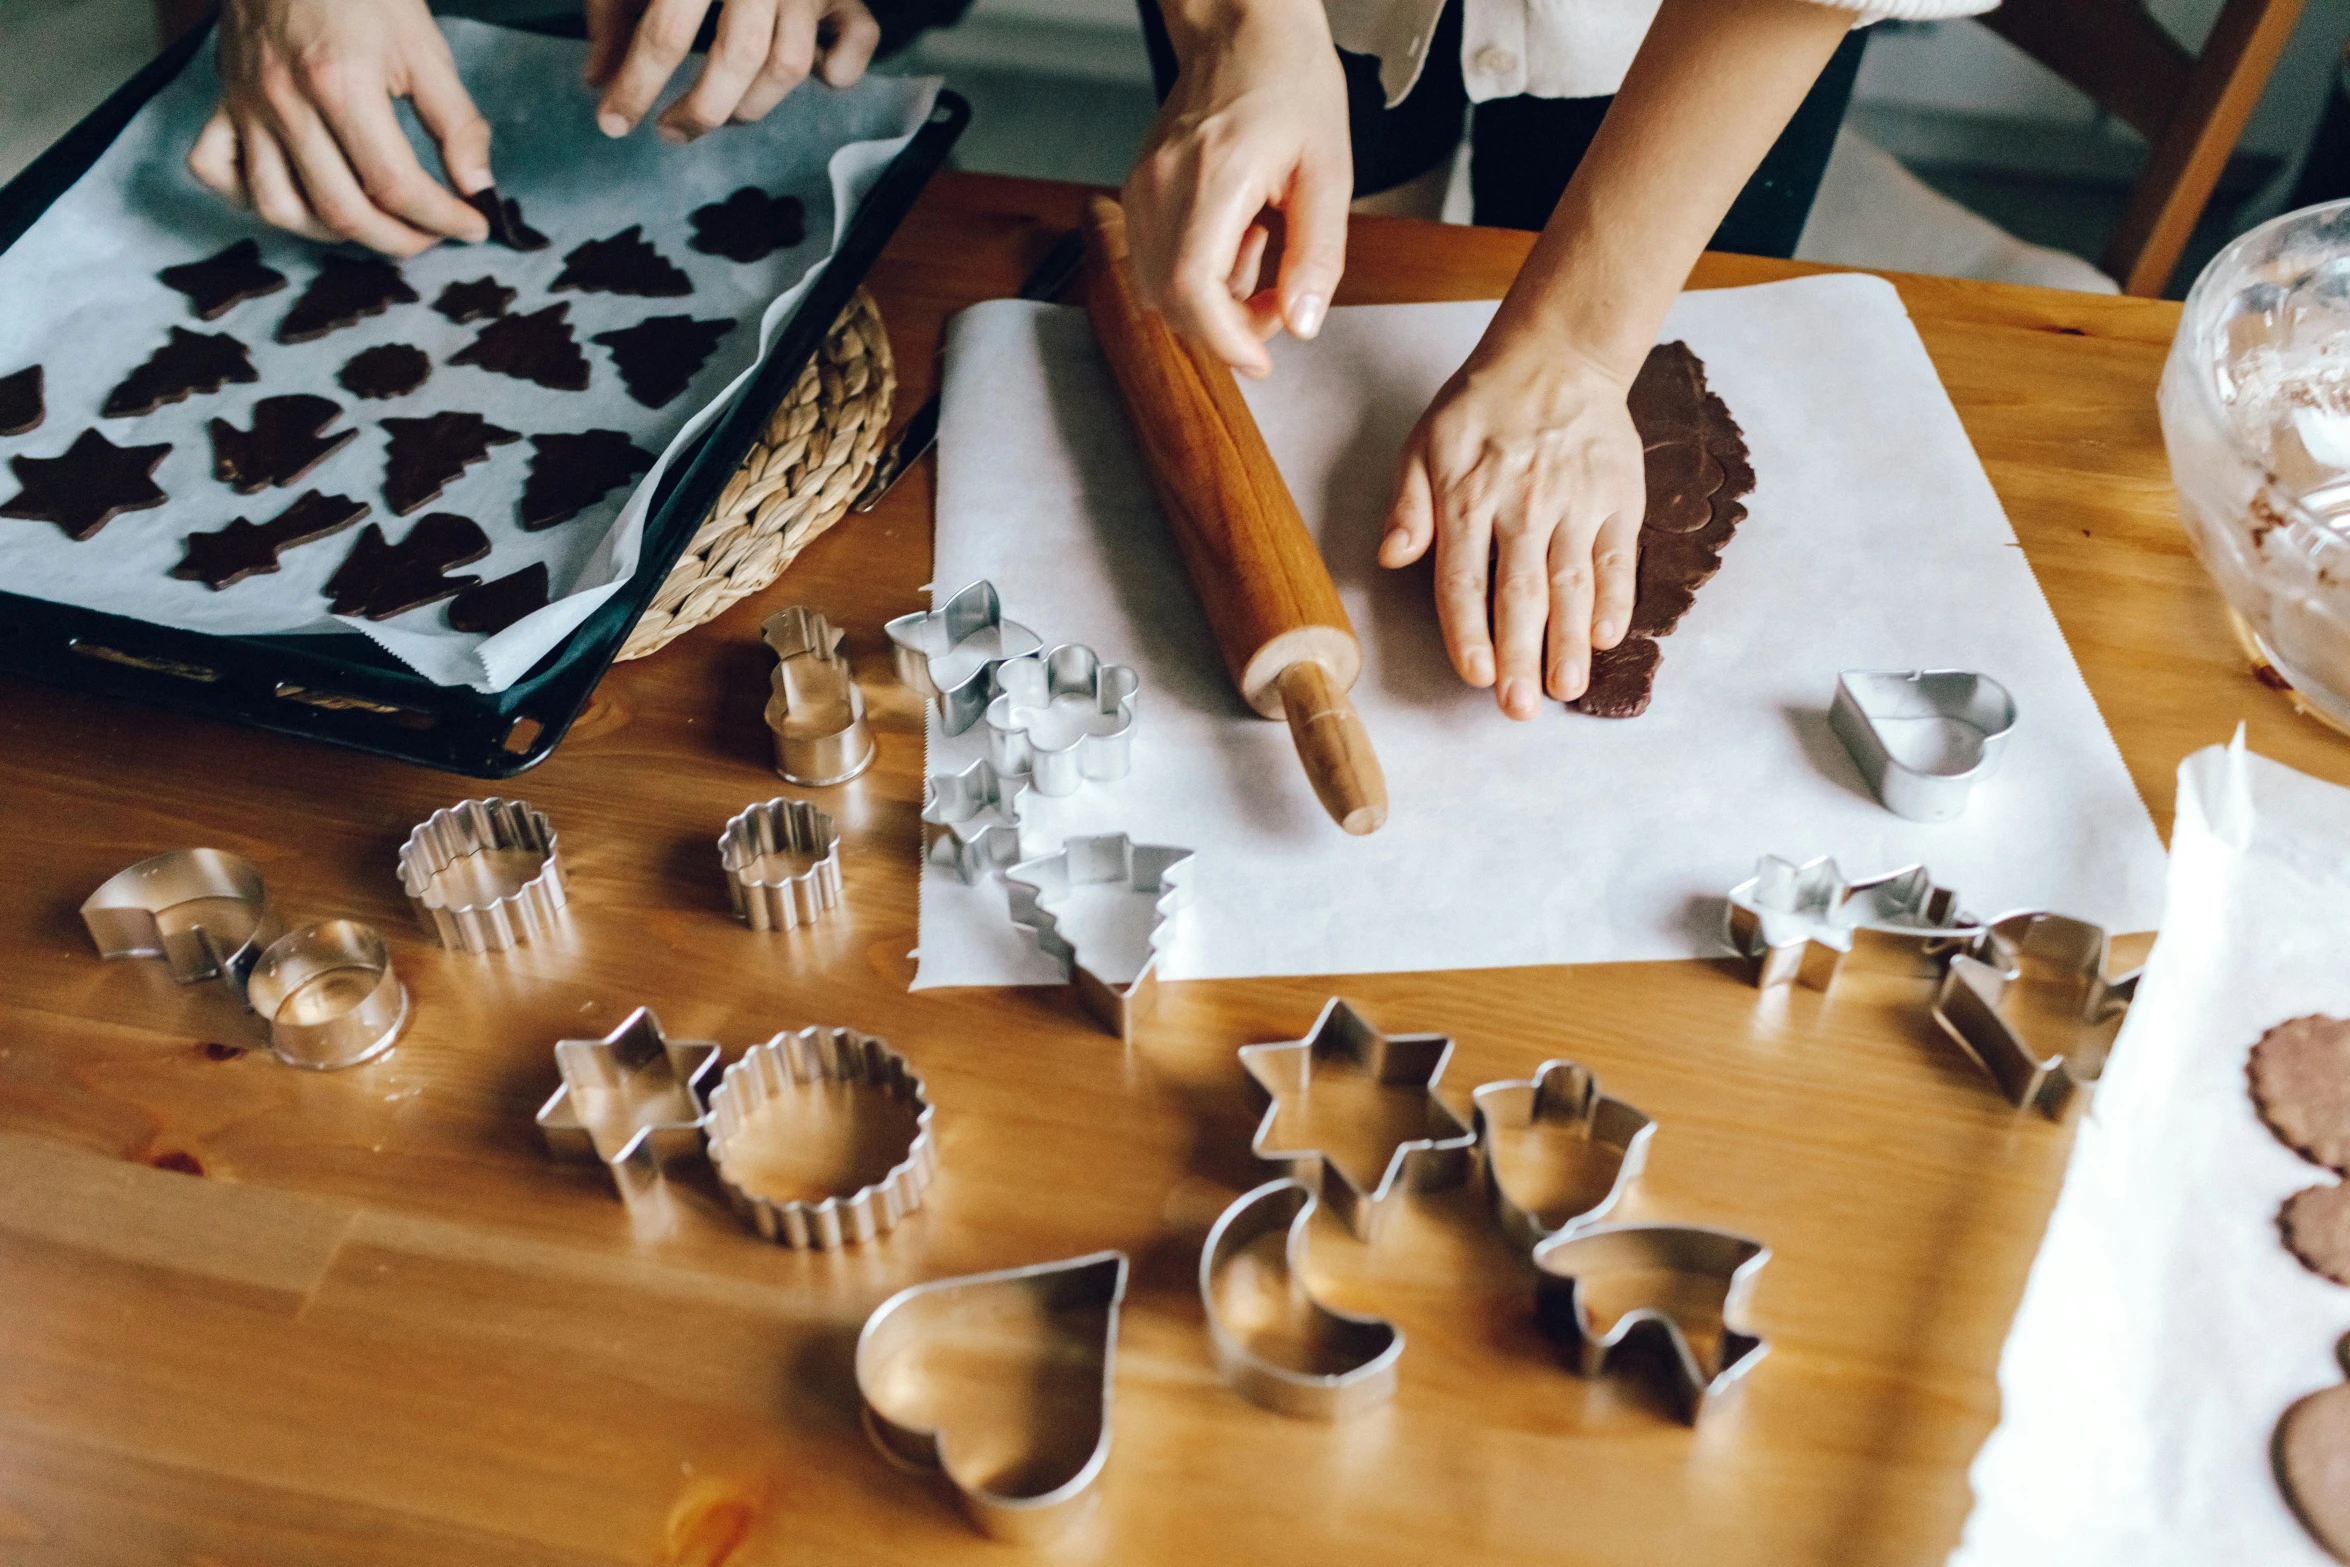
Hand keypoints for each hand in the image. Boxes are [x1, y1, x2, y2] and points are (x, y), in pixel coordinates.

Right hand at [188, 0, 491, 255]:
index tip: (474, 225)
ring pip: (277, 208)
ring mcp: (246, 105)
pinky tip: (294, 197)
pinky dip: (249, 197)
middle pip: (341, 212)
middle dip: (400, 239)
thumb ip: (456, 121)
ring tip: (374, 222)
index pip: (396, 184)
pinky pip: (215, 169)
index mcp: (340, 84)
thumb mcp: (423, 46)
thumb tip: (479, 187)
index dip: (444, 218)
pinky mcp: (222, 101)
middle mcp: (285, 102)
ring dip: (332, 234)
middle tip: (434, 234)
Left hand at [583, 0, 882, 142]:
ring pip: (790, 65)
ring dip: (753, 105)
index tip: (613, 123)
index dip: (635, 88)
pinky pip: (860, 37)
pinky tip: (818, 78)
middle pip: (740, 60)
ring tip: (720, 114)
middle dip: (700, 111)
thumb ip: (611, 14)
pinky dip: (842, 68)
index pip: (665, 36)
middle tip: (670, 132)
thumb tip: (598, 81)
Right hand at [1120, 0, 1348, 377]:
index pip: (1192, 290)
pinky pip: (1156, 262)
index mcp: (1215, 177)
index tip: (1261, 360)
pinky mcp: (1138, 191)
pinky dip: (1196, 276)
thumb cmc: (1291, 84)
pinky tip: (1235, 239)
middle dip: (1227, 328)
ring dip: (1212, 303)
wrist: (1243, 29)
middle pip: (1171, 301)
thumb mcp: (1330, 172)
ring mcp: (1142, 189)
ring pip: (1159, 289)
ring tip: (1260, 254)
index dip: (1225, 341)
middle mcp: (1163, 186)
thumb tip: (1302, 324)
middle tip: (1278, 304)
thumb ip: (1317, 255)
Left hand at [1379, 344, 1644, 716]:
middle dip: (1520, 656)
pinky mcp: (1617, 498)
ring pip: (1571, 584)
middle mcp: (1522, 506)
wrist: (1558, 356)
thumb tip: (1390, 557)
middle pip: (1520, 594)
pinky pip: (1616, 558)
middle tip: (1519, 708)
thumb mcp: (1424, 444)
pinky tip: (1606, 637)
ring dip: (1569, 642)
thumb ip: (1407, 506)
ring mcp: (1574, 503)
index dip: (1470, 632)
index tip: (1476, 675)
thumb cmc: (1481, 408)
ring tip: (1567, 689)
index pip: (1464, 579)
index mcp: (1468, 498)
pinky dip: (1614, 599)